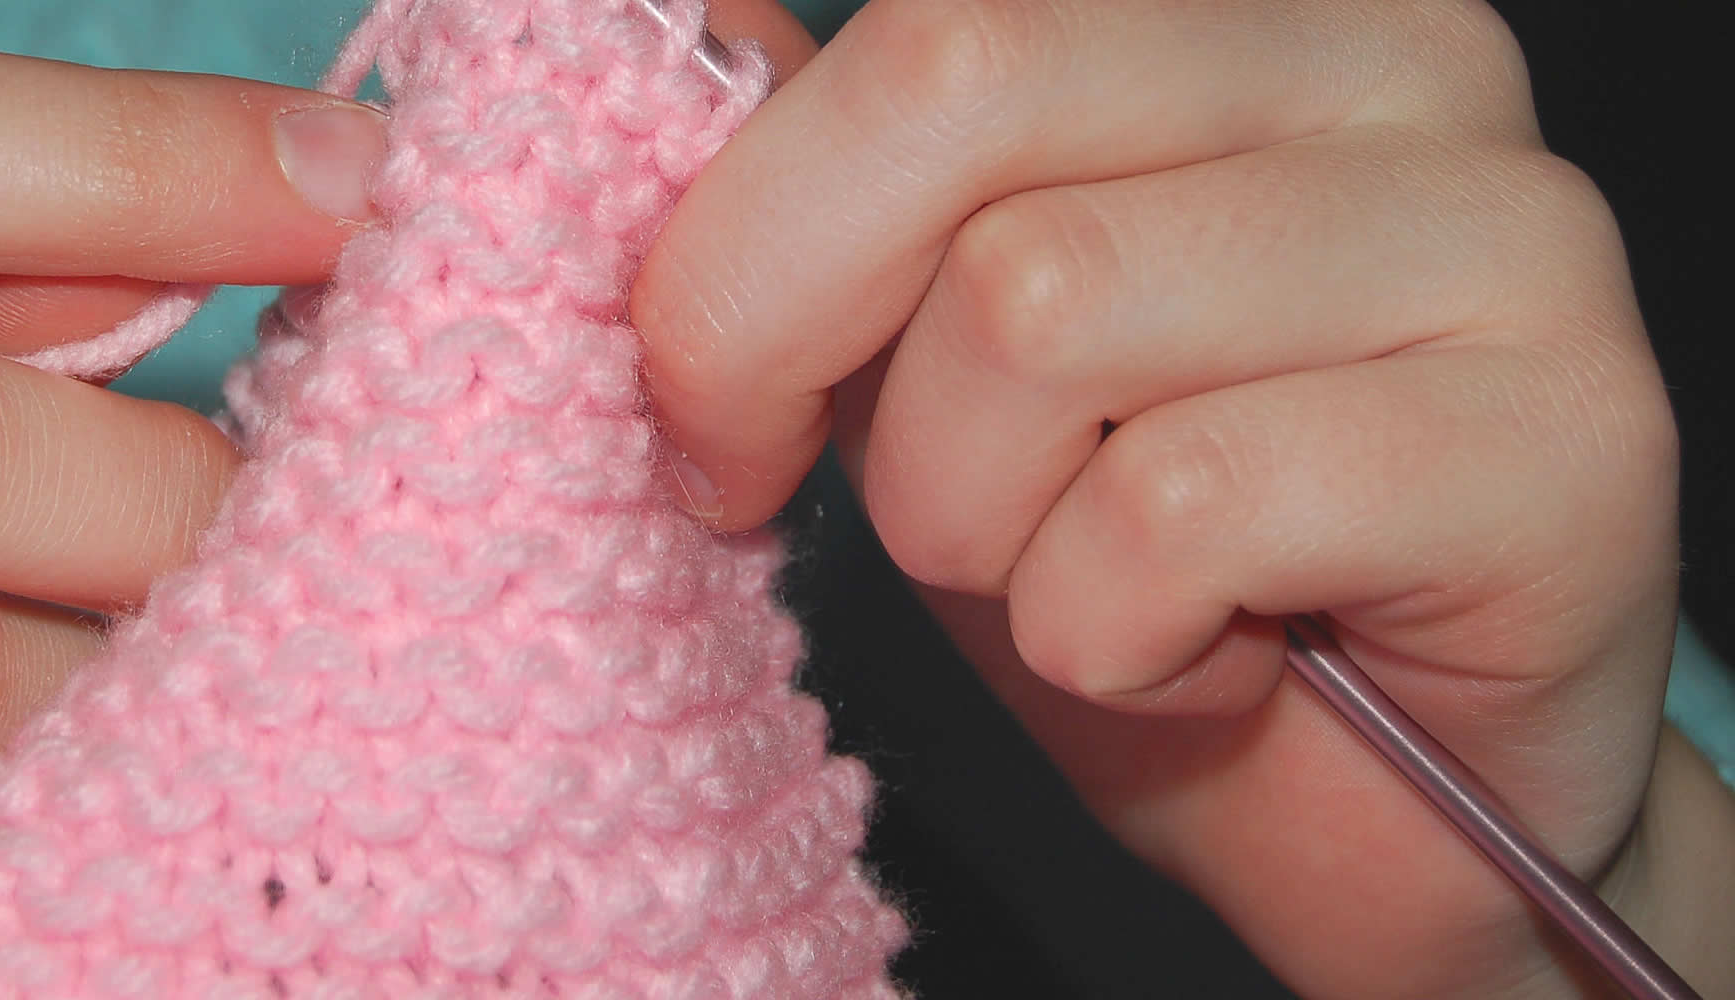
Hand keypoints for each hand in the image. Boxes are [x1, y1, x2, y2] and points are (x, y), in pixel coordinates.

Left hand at [648, 2, 1731, 996]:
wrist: (1368, 816)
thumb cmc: (1134, 564)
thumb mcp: (912, 353)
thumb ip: (821, 178)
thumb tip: (698, 20)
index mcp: (1227, 7)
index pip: (915, 26)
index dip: (738, 243)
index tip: (713, 416)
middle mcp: (1392, 56)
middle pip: (953, 93)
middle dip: (812, 349)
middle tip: (878, 517)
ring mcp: (1507, 227)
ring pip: (1037, 301)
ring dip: (983, 524)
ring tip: (1096, 579)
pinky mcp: (1574, 432)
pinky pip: (1177, 506)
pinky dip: (1116, 638)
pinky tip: (1217, 650)